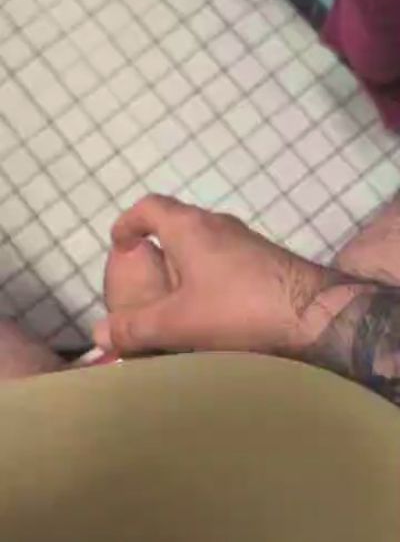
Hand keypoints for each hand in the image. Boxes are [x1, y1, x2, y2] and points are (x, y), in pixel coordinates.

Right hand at [94, 195, 324, 356]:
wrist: (315, 314)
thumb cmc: (238, 308)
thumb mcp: (178, 322)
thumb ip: (135, 327)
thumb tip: (99, 334)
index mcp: (190, 227)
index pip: (149, 207)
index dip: (127, 223)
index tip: (118, 247)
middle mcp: (218, 224)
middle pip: (176, 226)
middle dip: (156, 252)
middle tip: (146, 285)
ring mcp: (246, 241)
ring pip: (203, 246)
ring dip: (185, 268)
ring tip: (177, 304)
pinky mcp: (266, 261)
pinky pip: (225, 262)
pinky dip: (209, 279)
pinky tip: (213, 312)